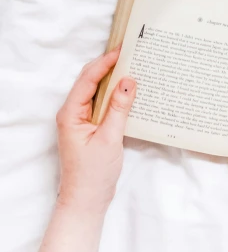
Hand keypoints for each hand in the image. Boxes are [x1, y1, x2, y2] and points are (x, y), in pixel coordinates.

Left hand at [55, 49, 135, 214]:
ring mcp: (80, 118)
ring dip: (112, 77)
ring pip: (96, 89)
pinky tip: (128, 89)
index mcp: (71, 113)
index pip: (88, 79)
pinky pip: (101, 101)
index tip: (123, 50)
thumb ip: (118, 108)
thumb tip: (128, 80)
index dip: (105, 62)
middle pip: (90, 80)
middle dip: (108, 64)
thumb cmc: (94, 173)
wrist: (86, 201)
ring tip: (132, 65)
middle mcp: (72, 112)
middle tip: (130, 52)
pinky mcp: (90, 125)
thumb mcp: (109, 138)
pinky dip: (114, 92)